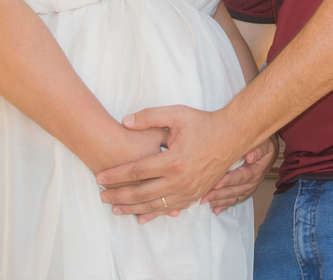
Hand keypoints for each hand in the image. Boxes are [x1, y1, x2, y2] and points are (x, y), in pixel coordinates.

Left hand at [96, 105, 246, 223]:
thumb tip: (125, 121)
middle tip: (101, 196)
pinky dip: (153, 214)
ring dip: (132, 208)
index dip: (115, 175)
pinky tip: (140, 217)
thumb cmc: (204, 123)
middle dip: (118, 195)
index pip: (136, 172)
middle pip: (140, 193)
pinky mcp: (195, 195)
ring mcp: (188, 190)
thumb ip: (149, 116)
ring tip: (114, 208)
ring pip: (153, 205)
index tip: (100, 177)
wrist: (233, 136)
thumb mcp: (177, 114)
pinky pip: (169, 208)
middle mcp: (179, 180)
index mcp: (172, 160)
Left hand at [200, 135, 278, 213]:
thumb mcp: (265, 143)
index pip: (242, 176)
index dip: (229, 180)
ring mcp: (249, 188)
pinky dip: (224, 205)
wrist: (270, 151)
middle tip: (203, 197)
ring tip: (204, 203)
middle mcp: (253, 182)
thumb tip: (250, 156)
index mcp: (256, 170)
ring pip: (233, 197)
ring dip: (219, 201)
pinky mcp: (245, 191)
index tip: (216, 184)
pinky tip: (214, 209)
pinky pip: (235, 200)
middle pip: (235, 190)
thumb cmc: (265, 145)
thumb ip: (259, 149)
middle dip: (218, 194)